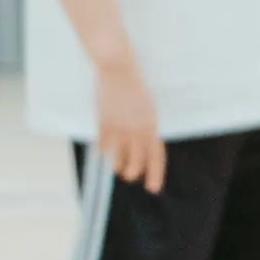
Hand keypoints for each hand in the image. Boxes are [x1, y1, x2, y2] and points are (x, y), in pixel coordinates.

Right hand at [91, 59, 166, 194]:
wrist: (119, 71)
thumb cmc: (135, 89)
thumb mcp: (148, 111)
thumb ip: (147, 129)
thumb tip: (145, 146)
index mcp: (152, 126)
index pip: (156, 156)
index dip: (155, 174)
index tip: (153, 188)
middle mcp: (137, 130)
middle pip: (137, 162)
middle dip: (133, 173)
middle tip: (129, 176)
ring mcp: (120, 128)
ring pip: (118, 159)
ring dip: (118, 166)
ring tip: (118, 167)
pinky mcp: (104, 124)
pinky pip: (103, 146)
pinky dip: (103, 150)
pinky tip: (102, 151)